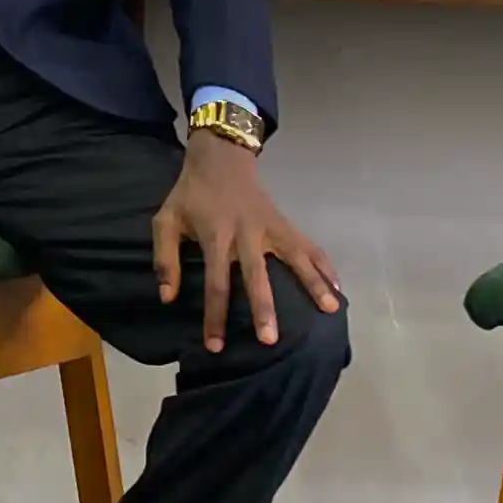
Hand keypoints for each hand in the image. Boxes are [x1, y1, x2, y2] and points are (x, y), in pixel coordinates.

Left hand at [151, 130, 341, 353]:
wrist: (221, 157)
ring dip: (313, 283)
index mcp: (215, 235)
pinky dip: (323, 265)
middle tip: (271, 340)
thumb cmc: (191, 195)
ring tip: (330, 309)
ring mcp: (270, 227)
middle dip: (264, 308)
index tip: (215, 345)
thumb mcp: (166, 220)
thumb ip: (165, 259)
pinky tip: (337, 286)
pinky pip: (308, 245)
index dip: (215, 315)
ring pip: (295, 258)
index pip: (215, 282)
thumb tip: (167, 298)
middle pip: (257, 275)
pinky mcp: (284, 223)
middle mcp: (246, 233)